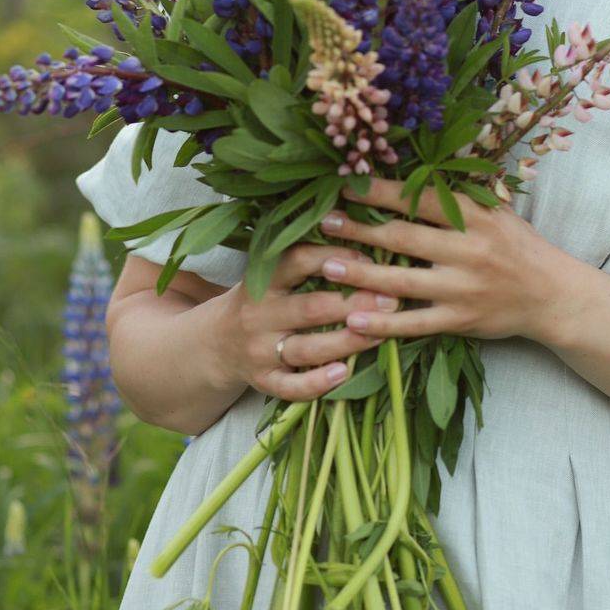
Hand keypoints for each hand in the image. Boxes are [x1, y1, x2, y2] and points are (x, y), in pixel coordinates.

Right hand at [215, 242, 400, 402]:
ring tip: (381, 333)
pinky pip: (291, 387)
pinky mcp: (262, 381)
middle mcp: (259, 314)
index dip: (336, 257)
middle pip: (310, 307)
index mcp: (264, 279)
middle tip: (392, 299)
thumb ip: (308, 257)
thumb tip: (356, 223)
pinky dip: (317, 383)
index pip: (299, 261)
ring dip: (347, 342)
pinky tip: (344, 373)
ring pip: (306, 348)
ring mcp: (259, 350)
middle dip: (354, 303)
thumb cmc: (263, 299)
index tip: (370, 258)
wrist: (216, 343)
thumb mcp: (273, 273)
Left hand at [318, 176, 562, 343]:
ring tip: (327, 267)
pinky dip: (382, 323)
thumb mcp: (495, 210)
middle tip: (325, 223)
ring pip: (402, 281)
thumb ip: (458, 195)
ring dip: (361, 274)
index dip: (381, 191)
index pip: (419, 198)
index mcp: (474, 216)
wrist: (552, 294)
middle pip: (403, 237)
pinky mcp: (461, 320)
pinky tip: (352, 321)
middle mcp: (468, 249)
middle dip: (360, 229)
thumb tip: (412, 167)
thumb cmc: (517, 246)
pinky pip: (415, 323)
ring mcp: (463, 288)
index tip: (346, 184)